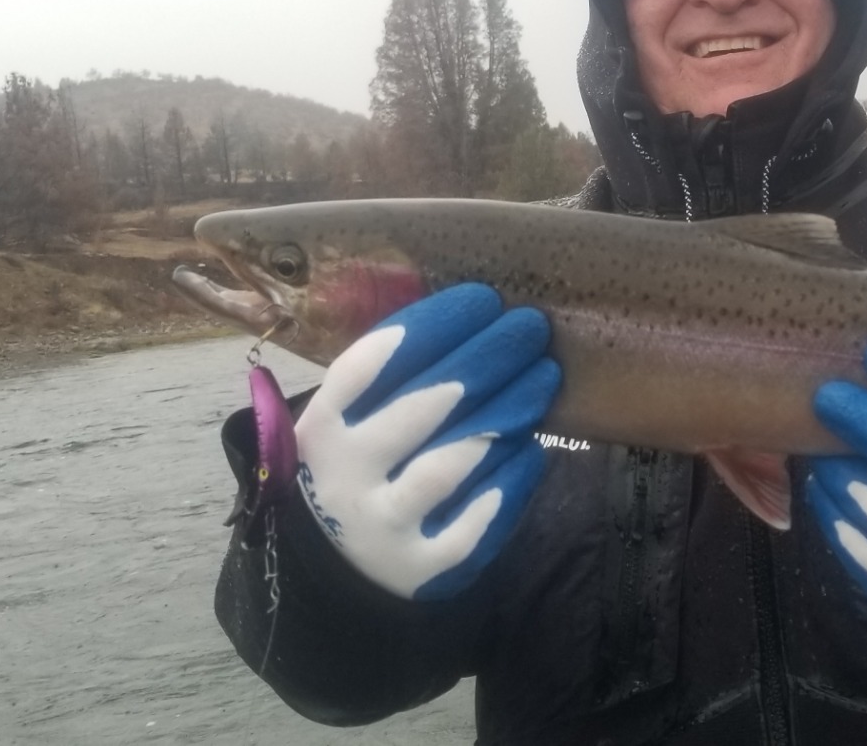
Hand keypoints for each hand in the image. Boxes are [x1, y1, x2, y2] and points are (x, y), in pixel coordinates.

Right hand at [294, 283, 556, 601]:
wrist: (341, 568)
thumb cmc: (364, 468)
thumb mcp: (354, 421)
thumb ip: (394, 377)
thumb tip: (469, 312)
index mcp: (323, 426)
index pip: (371, 366)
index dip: (429, 327)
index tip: (482, 299)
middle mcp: (346, 476)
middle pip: (420, 407)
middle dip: (484, 359)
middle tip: (529, 327)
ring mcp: (384, 524)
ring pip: (451, 462)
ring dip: (506, 412)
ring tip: (544, 376)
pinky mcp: (424, 568)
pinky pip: (476, 520)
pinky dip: (509, 480)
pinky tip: (533, 448)